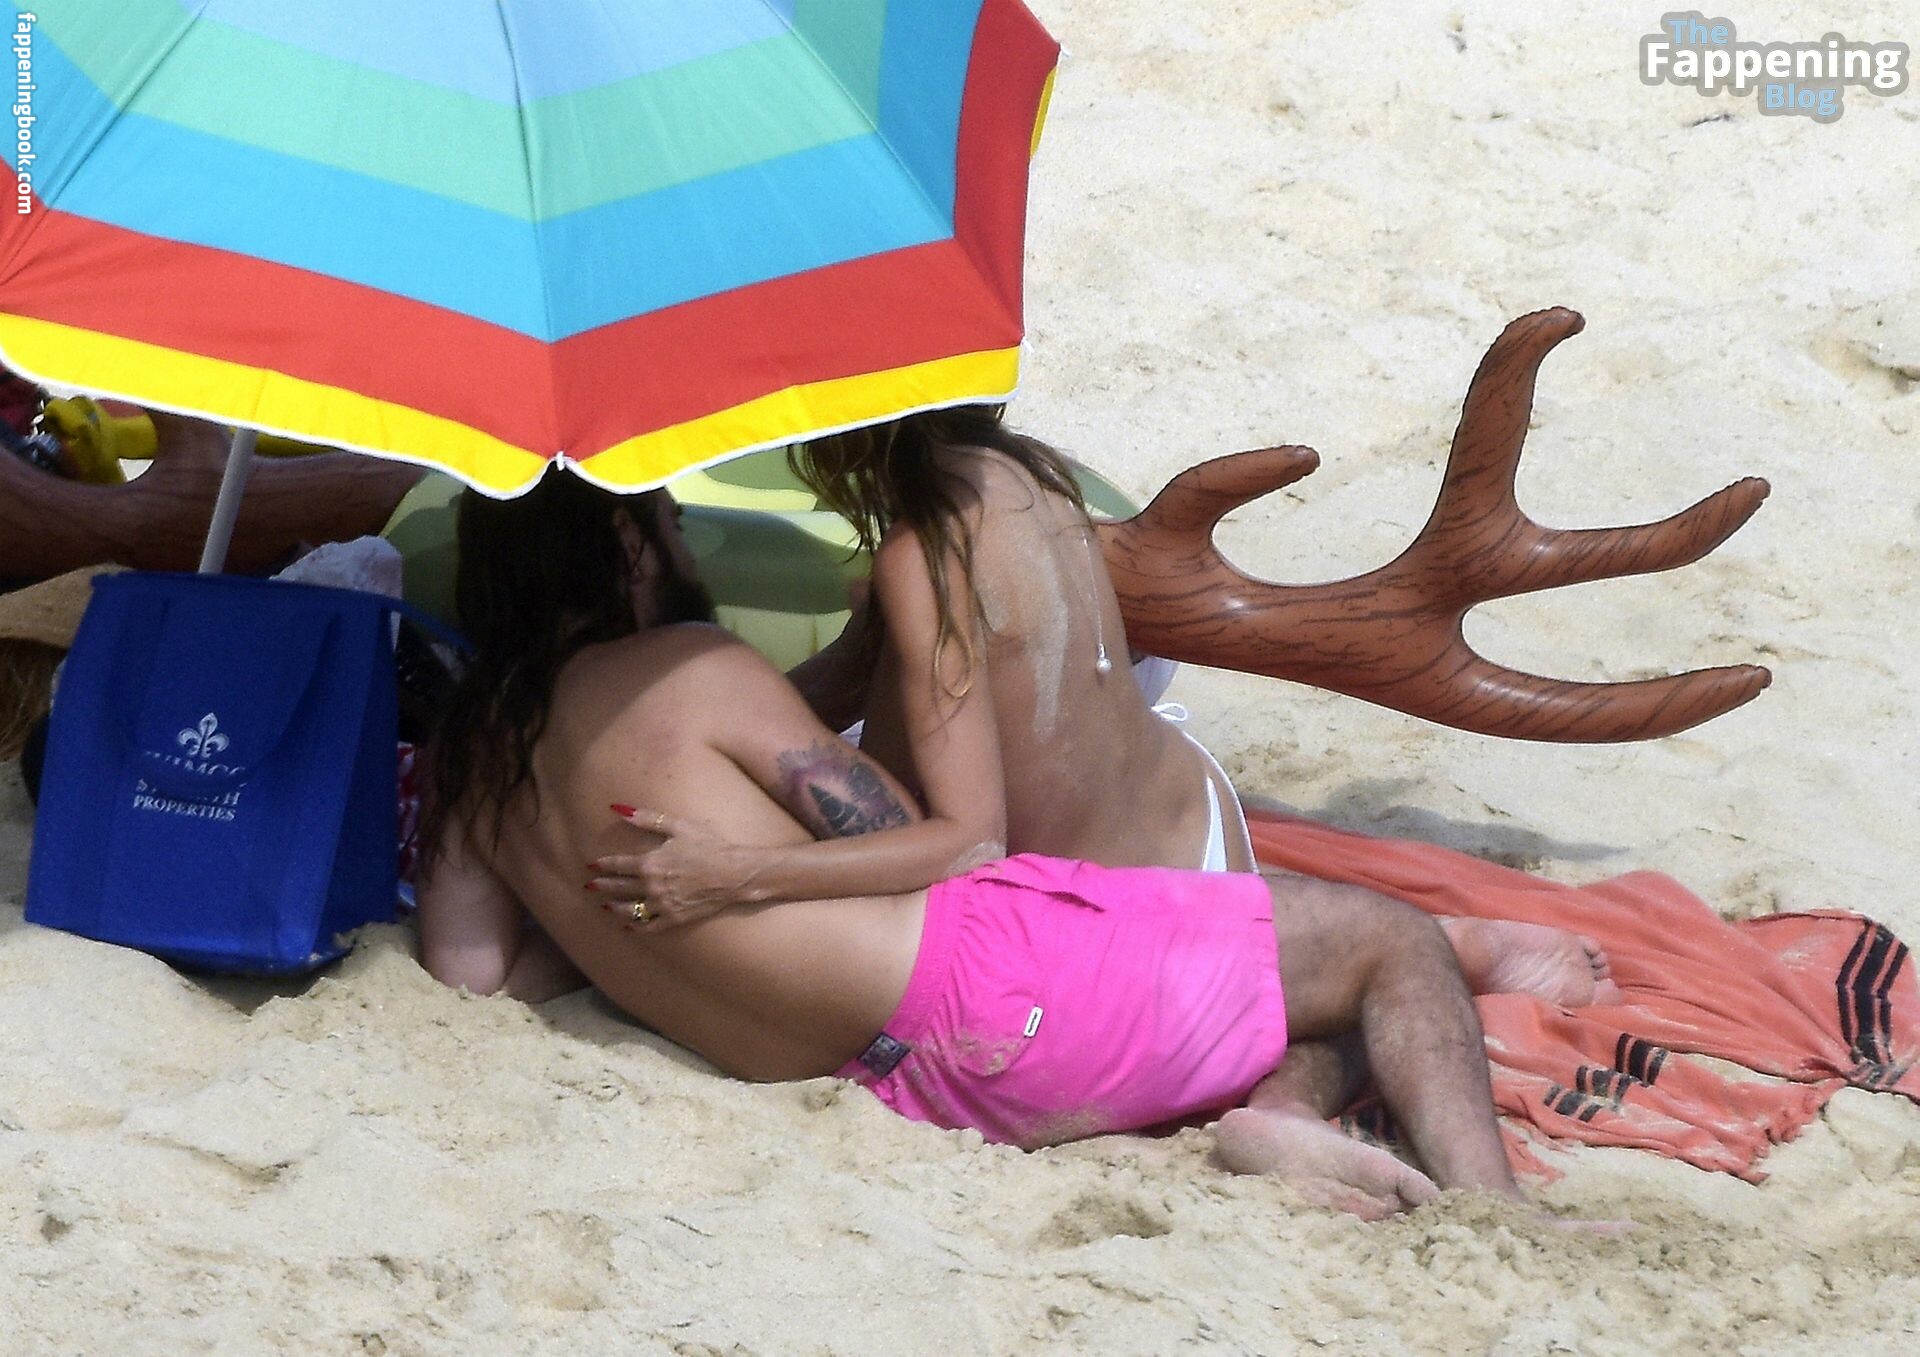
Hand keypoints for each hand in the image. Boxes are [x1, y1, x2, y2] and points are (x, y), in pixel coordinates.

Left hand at [587, 806, 765, 931]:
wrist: (734, 873)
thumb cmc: (708, 845)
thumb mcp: (678, 826)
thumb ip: (646, 818)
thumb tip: (617, 809)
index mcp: (649, 863)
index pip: (617, 865)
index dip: (603, 865)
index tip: (592, 866)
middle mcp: (651, 886)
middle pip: (619, 888)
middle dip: (603, 886)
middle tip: (590, 887)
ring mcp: (662, 905)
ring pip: (630, 910)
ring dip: (614, 907)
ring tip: (605, 905)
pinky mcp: (674, 918)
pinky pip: (649, 926)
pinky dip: (636, 927)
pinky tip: (628, 925)